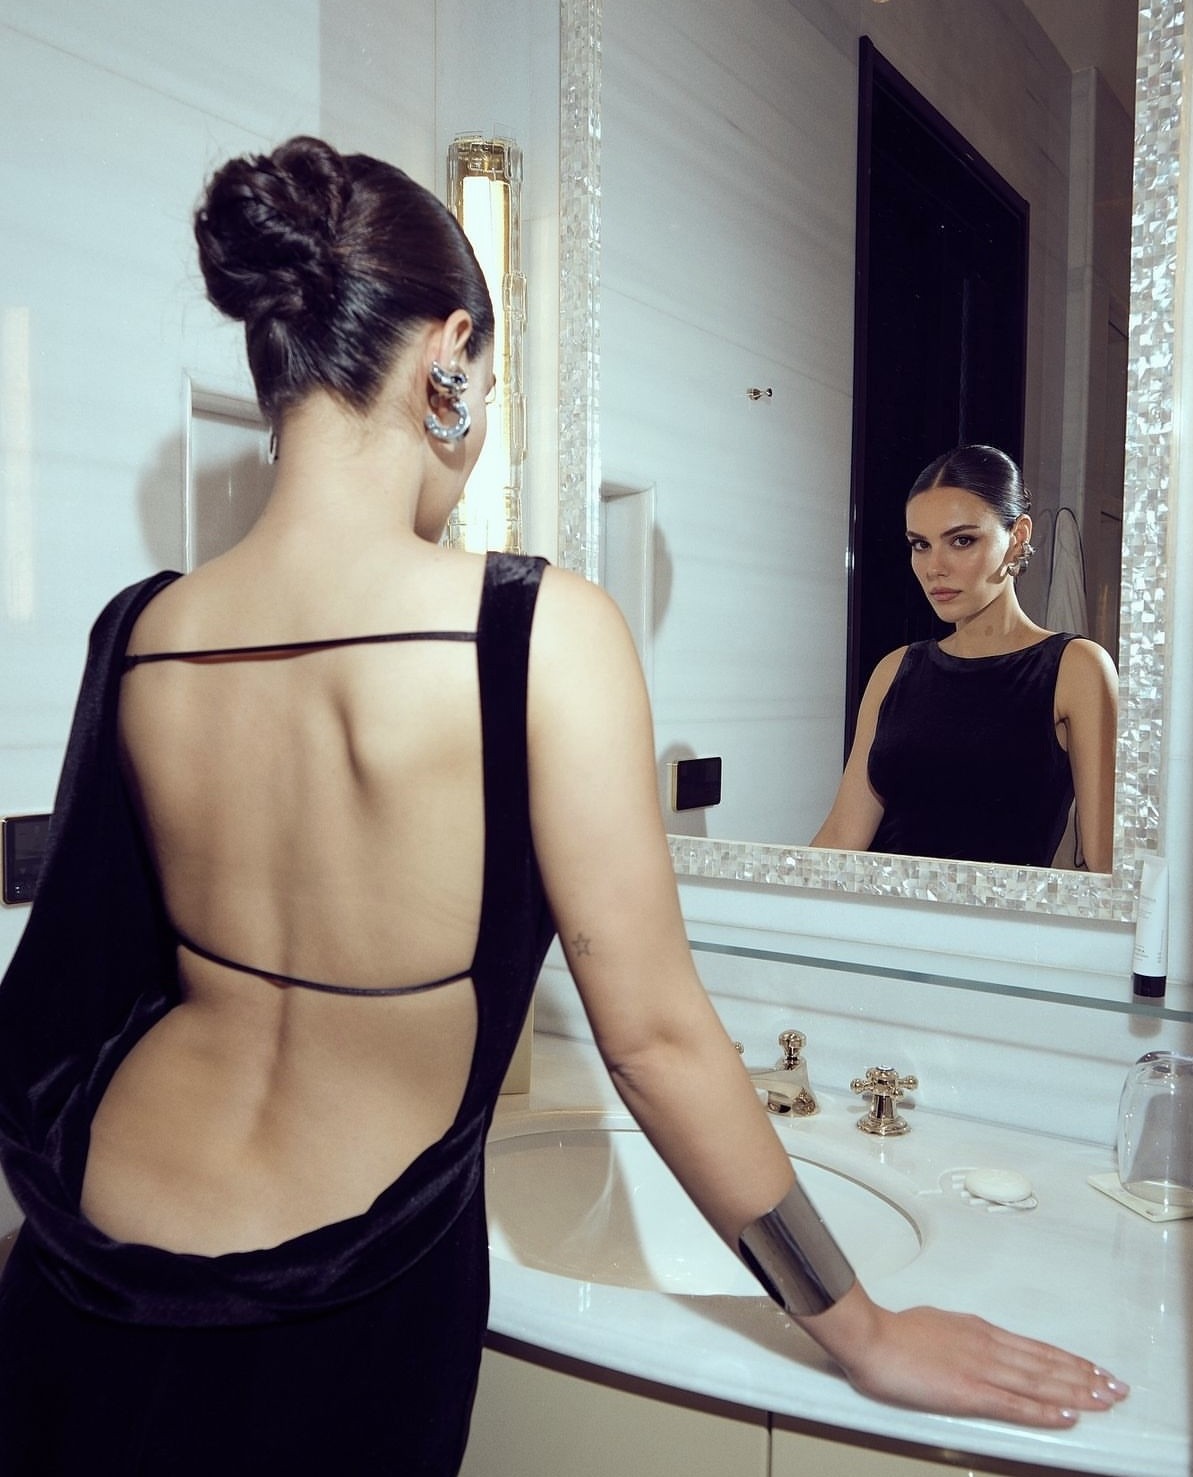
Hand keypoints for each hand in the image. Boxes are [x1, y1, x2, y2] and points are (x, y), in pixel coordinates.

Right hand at [800, 1287, 1128, 1427]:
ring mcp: (981, 1368)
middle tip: (1115, 1386)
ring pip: (1040, 1382)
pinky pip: (1016, 1404)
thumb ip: (958, 1338)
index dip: (1066, 1359)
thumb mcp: (935, 1324)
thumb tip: (967, 1346)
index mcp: (978, 1331)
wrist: (871, 1336)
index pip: (1034, 1348)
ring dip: (1076, 1391)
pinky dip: (1045, 1411)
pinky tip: (1066, 1416)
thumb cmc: (894, 1333)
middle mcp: (987, 1346)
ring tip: (1103, 1400)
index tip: (1091, 1368)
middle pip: (1046, 1364)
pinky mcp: (970, 1391)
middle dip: (1084, 1376)